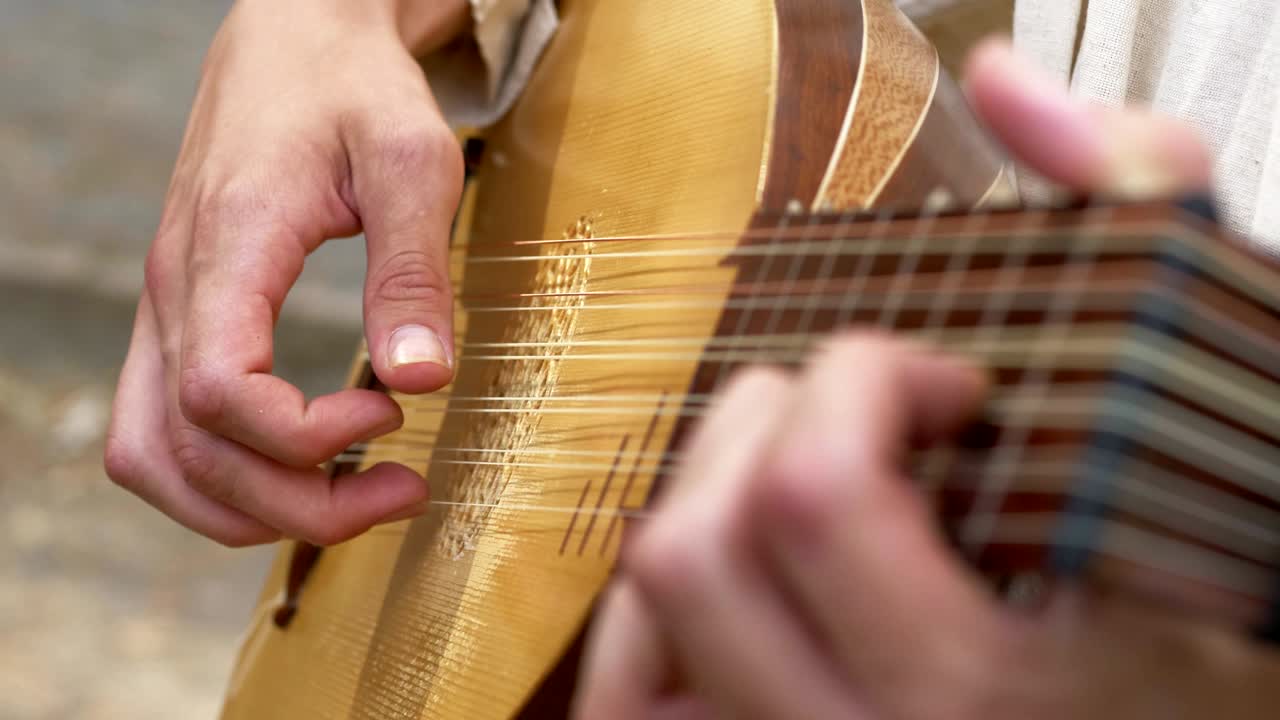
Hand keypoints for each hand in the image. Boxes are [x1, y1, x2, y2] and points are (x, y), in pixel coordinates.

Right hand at [105, 0, 470, 545]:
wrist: (294, 40)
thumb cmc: (354, 90)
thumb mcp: (409, 160)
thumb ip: (410, 271)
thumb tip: (421, 383)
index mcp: (227, 247)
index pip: (220, 394)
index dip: (307, 439)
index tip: (393, 415)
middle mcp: (175, 289)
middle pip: (190, 451)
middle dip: (297, 503)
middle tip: (400, 489)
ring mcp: (165, 307)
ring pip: (156, 457)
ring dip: (247, 507)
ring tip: (347, 495)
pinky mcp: (179, 316)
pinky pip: (158, 430)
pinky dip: (216, 476)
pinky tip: (295, 467)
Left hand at [573, 40, 1278, 718]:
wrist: (1175, 719)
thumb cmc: (1192, 597)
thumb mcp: (1195, 426)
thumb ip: (1137, 220)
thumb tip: (1006, 81)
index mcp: (987, 682)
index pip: (820, 497)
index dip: (864, 381)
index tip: (941, 380)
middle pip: (703, 544)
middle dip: (769, 419)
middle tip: (853, 410)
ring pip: (653, 604)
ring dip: (710, 489)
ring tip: (806, 474)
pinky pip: (631, 687)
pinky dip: (662, 596)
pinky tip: (753, 559)